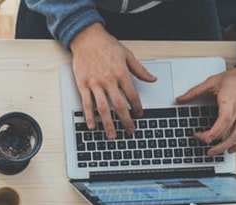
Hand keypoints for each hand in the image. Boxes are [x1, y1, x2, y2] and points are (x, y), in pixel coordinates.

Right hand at [69, 23, 156, 138]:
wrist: (87, 38)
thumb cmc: (106, 45)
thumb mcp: (127, 55)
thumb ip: (140, 70)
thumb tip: (152, 79)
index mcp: (121, 73)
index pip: (132, 95)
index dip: (137, 107)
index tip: (139, 115)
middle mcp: (108, 80)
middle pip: (119, 105)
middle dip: (126, 120)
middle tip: (130, 130)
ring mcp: (94, 84)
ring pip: (103, 108)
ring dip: (108, 124)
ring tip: (112, 135)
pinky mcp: (83, 85)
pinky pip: (86, 104)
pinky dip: (89, 116)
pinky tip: (92, 126)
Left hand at [176, 64, 235, 154]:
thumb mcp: (213, 81)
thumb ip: (195, 91)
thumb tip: (180, 99)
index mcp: (230, 101)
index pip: (223, 121)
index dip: (213, 132)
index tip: (202, 137)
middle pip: (230, 133)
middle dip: (215, 143)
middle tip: (203, 145)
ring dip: (227, 147)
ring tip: (215, 152)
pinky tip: (232, 148)